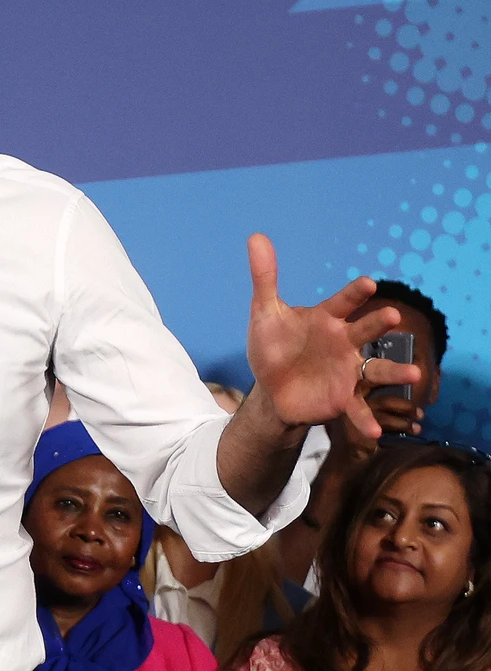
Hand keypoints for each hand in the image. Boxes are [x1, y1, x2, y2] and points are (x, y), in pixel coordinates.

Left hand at [244, 234, 419, 436]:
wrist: (272, 387)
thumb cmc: (274, 345)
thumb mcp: (264, 313)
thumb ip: (265, 278)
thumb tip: (256, 237)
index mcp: (326, 319)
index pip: (342, 302)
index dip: (354, 293)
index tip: (368, 283)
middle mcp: (343, 342)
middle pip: (364, 330)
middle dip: (377, 324)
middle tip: (390, 316)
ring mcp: (347, 370)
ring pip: (376, 369)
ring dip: (395, 372)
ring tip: (414, 375)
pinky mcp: (342, 397)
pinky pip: (358, 409)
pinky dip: (366, 421)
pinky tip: (377, 434)